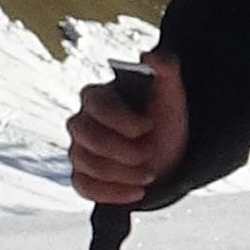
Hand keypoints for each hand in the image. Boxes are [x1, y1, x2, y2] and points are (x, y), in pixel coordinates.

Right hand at [68, 56, 186, 205]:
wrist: (167, 156)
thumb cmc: (164, 122)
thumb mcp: (171, 96)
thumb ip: (165, 70)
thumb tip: (150, 56)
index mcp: (98, 98)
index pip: (96, 104)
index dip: (122, 118)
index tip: (148, 126)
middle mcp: (82, 123)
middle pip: (87, 137)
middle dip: (122, 150)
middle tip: (149, 156)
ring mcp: (79, 151)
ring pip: (85, 164)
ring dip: (122, 174)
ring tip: (148, 175)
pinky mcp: (82, 177)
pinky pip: (82, 187)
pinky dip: (111, 193)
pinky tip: (136, 192)